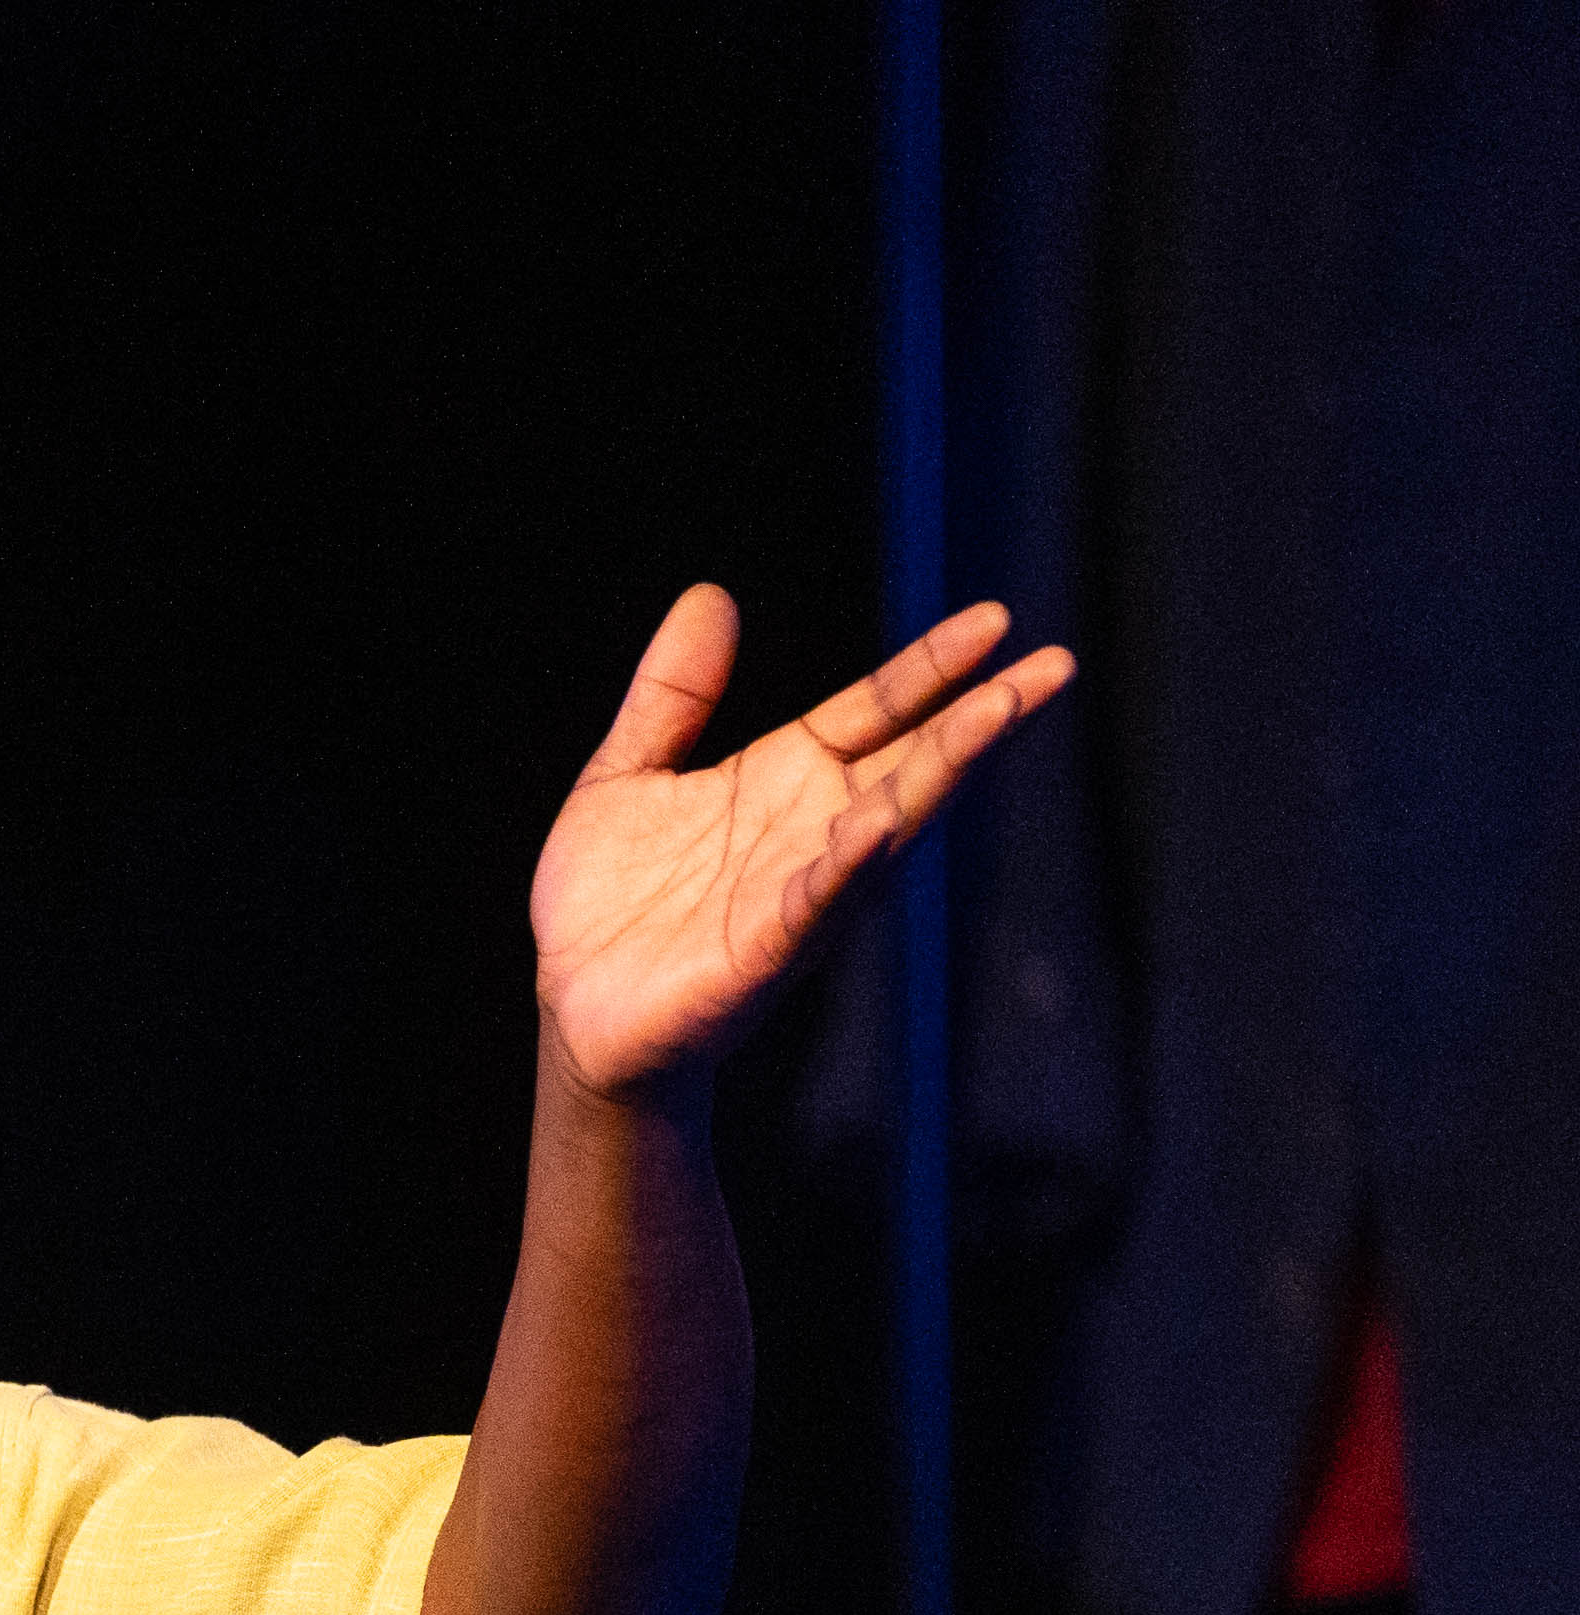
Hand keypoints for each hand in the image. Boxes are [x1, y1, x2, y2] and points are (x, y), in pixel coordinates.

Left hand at [531, 587, 1072, 1101]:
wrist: (573, 1009)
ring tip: (997, 715)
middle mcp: (812, 829)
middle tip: (1052, 667)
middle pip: (911, 761)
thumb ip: (673, 693)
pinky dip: (847, 864)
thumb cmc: (608, 901)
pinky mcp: (765, 951)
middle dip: (979, 716)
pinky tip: (876, 823)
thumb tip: (709, 594)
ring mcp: (799, 890)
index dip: (931, 667)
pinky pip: (816, 901)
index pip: (877, 709)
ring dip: (942, 771)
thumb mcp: (627, 773)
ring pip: (888, 822)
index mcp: (786, 779)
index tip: (994, 620)